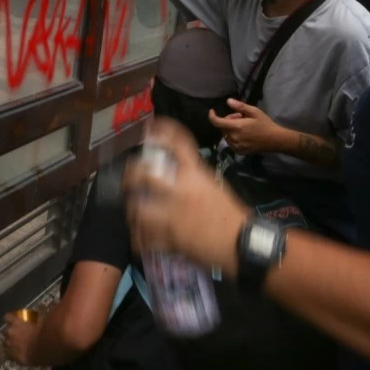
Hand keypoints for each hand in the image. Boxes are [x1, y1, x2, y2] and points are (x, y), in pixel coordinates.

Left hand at [2, 312, 41, 364]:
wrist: (45, 349)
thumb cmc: (44, 333)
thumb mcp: (42, 320)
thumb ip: (39, 315)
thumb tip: (40, 311)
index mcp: (15, 323)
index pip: (7, 317)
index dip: (10, 318)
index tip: (14, 319)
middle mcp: (10, 333)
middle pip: (4, 331)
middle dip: (9, 332)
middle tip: (17, 334)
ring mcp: (10, 346)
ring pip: (5, 344)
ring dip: (10, 344)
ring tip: (17, 346)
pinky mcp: (13, 357)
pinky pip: (9, 356)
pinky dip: (13, 355)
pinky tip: (19, 356)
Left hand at [123, 117, 251, 272]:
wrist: (241, 242)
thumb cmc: (231, 214)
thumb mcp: (214, 187)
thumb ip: (194, 179)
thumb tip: (178, 175)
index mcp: (195, 175)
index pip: (178, 144)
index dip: (162, 131)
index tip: (151, 127)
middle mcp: (181, 191)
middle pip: (145, 175)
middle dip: (131, 175)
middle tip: (128, 178)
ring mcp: (173, 215)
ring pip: (139, 208)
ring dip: (132, 210)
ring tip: (131, 211)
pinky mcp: (171, 239)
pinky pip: (146, 238)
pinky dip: (139, 239)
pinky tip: (138, 239)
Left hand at [208, 98, 284, 154]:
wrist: (275, 140)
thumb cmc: (265, 124)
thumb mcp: (254, 112)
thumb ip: (240, 106)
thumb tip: (228, 101)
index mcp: (236, 127)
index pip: (217, 122)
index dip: (212, 116)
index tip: (212, 111)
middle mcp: (233, 138)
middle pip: (223, 127)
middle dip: (228, 120)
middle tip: (240, 116)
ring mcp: (236, 146)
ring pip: (226, 135)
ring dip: (231, 129)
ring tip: (244, 126)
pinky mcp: (239, 151)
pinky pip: (231, 142)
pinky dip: (233, 137)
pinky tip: (244, 134)